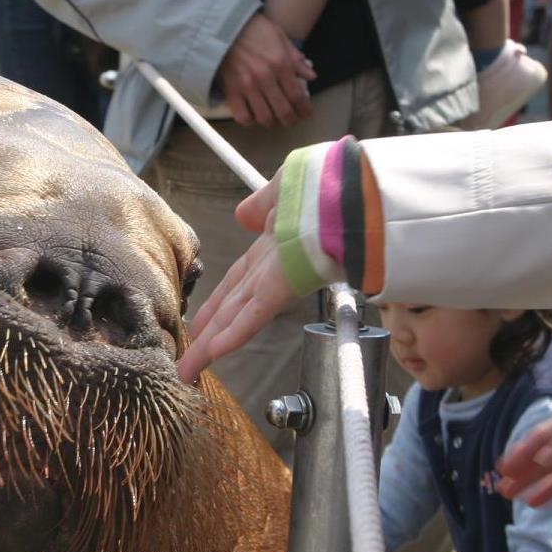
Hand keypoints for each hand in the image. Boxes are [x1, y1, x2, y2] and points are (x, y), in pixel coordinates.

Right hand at [177, 170, 329, 383]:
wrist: (361, 186)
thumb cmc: (332, 182)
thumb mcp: (288, 183)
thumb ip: (265, 202)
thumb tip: (243, 215)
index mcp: (276, 243)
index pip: (239, 280)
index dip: (218, 301)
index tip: (200, 322)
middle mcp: (275, 266)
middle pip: (234, 305)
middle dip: (209, 332)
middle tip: (189, 360)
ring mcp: (281, 277)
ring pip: (238, 315)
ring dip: (212, 342)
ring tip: (190, 369)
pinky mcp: (287, 283)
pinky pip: (255, 311)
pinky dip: (235, 331)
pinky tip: (214, 351)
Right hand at [216, 13, 315, 127]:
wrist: (222, 26)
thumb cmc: (252, 28)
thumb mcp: (279, 36)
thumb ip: (295, 58)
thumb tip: (310, 75)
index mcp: (280, 63)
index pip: (297, 95)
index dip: (304, 109)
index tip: (307, 114)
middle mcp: (265, 78)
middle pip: (283, 110)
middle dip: (290, 120)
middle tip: (292, 120)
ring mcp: (247, 86)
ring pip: (264, 117)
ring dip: (271, 122)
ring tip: (273, 119)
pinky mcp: (231, 91)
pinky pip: (243, 116)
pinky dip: (250, 120)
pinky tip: (253, 116)